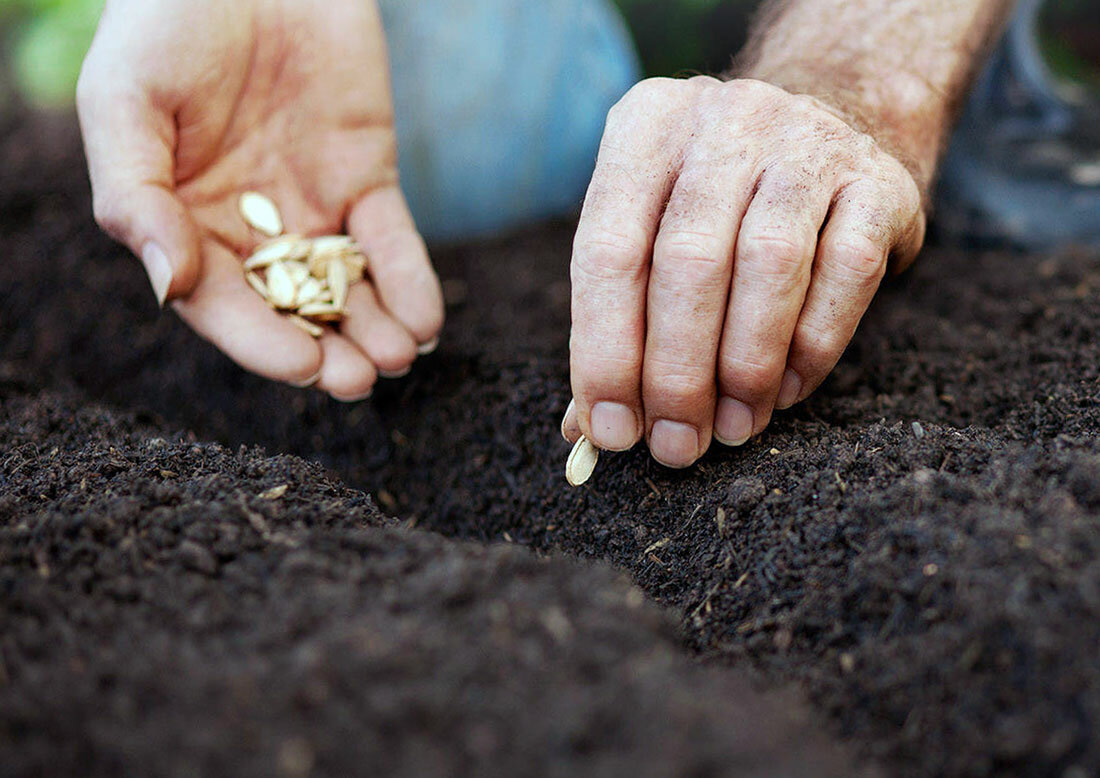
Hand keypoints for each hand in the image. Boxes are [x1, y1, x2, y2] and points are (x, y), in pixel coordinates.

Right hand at [77, 0, 442, 399]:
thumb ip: (136, 193)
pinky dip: (410, 280)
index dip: (261, 340)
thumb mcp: (126, 102)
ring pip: (345, 287)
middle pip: (290, 310)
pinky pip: (389, 239)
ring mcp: (311, 208)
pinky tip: (427, 320)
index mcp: (185, 226)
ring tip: (399, 357)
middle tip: (360, 381)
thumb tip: (167, 286)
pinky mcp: (365, 179)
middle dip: (326, 350)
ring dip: (375, 329)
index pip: (222, 303)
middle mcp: (249, 231)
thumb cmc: (164, 23)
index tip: (302, 364)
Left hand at [563, 76, 924, 466]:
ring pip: (769, 263)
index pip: (606, 249)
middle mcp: (723, 120)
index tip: (612, 430)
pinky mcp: (880, 181)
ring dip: (746, 366)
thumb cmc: (716, 210)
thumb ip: (615, 322)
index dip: (605, 352)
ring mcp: (807, 141)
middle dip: (677, 373)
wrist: (834, 126)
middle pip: (687, 260)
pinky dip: (813, 346)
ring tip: (732, 429)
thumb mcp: (651, 234)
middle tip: (677, 445)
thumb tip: (587, 430)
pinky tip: (788, 391)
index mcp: (644, 130)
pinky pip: (846, 272)